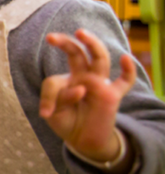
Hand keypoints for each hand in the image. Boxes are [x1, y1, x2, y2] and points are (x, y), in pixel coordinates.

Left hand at [41, 29, 137, 162]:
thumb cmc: (66, 122)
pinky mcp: (112, 95)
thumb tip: (81, 89)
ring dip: (92, 44)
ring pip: (99, 58)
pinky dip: (128, 70)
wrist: (82, 141)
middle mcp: (83, 77)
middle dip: (65, 43)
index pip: (54, 80)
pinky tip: (125, 58)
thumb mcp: (53, 113)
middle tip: (51, 37)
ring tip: (80, 33)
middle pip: (77, 53)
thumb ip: (58, 98)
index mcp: (67, 80)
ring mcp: (99, 84)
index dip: (48, 97)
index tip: (45, 114)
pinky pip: (125, 81)